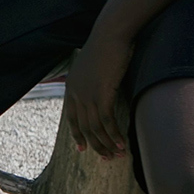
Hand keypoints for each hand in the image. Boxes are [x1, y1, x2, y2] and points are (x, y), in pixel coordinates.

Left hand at [63, 29, 134, 157]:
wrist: (110, 35)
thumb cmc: (106, 48)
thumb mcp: (92, 67)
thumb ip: (92, 81)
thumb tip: (101, 92)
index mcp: (71, 87)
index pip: (71, 117)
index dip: (77, 134)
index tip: (83, 149)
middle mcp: (76, 93)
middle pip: (84, 127)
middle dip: (95, 144)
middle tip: (105, 158)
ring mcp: (88, 94)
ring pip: (95, 127)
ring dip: (107, 144)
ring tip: (117, 156)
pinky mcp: (102, 94)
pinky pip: (107, 121)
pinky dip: (114, 134)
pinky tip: (122, 144)